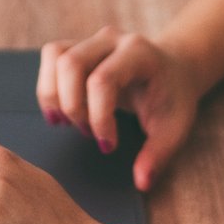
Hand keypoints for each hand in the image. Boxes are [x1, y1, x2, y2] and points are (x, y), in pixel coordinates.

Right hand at [37, 26, 203, 191]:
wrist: (175, 70)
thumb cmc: (173, 99)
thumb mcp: (173, 129)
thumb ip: (157, 155)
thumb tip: (141, 183)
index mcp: (140, 54)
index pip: (102, 80)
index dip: (98, 118)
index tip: (108, 146)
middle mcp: (113, 40)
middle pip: (71, 64)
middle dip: (72, 107)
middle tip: (87, 134)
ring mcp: (94, 40)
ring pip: (55, 55)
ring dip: (54, 95)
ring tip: (68, 123)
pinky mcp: (80, 46)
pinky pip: (52, 56)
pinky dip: (49, 85)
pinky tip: (62, 111)